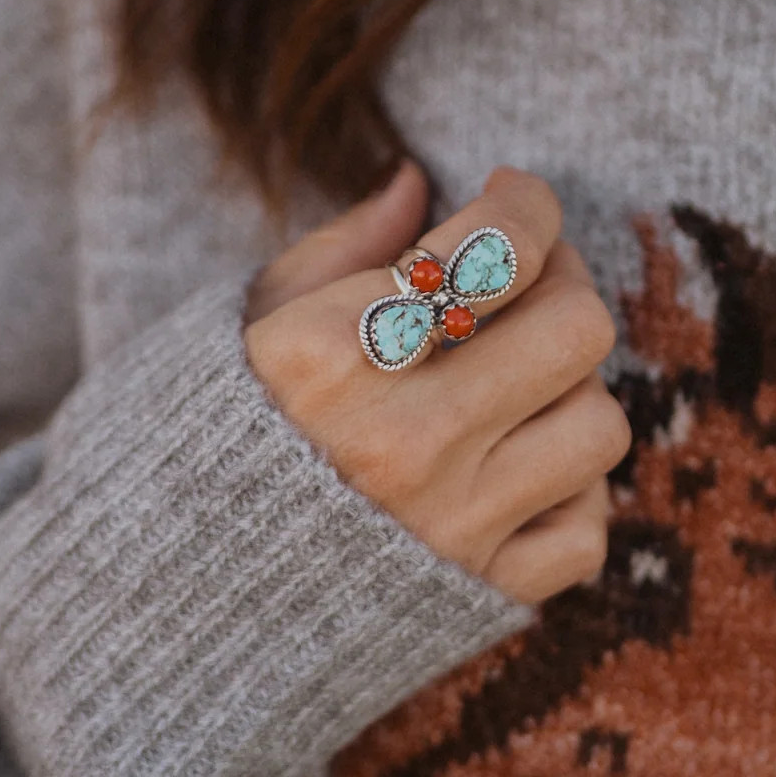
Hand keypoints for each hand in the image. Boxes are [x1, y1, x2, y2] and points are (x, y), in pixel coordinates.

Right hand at [245, 163, 629, 604]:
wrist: (177, 590)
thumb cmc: (219, 430)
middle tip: (527, 286)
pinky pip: (586, 532)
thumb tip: (418, 179)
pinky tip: (514, 471)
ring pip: (598, 425)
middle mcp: (400, 440)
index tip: (514, 200)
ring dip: (569, 393)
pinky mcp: (478, 597)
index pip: (499, 247)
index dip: (527, 203)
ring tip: (519, 385)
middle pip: (576, 327)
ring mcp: (447, 525)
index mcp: (334, 353)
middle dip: (563, 285)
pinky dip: (567, 497)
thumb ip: (346, 245)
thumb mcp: (256, 318)